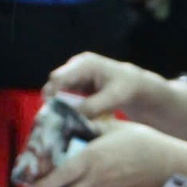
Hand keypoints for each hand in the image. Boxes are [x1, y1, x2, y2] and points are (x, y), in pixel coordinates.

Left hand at [27, 119, 185, 186]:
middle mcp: (94, 179)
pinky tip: (90, 183)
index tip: (30, 184)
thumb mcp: (112, 127)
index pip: (57, 178)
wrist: (169, 163)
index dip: (40, 184)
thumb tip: (69, 125)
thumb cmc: (142, 140)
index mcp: (90, 159)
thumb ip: (88, 128)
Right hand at [44, 52, 171, 126]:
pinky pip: (64, 97)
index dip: (52, 95)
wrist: (134, 85)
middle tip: (56, 122)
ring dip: (59, 106)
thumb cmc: (127, 88)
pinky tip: (71, 120)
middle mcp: (75, 66)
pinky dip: (66, 107)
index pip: (58, 78)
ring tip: (63, 123)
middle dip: (53, 102)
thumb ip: (93, 106)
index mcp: (84, 64)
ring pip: (57, 92)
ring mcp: (74, 75)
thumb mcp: (113, 98)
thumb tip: (72, 117)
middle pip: (54, 85)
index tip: (54, 115)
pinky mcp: (75, 85)